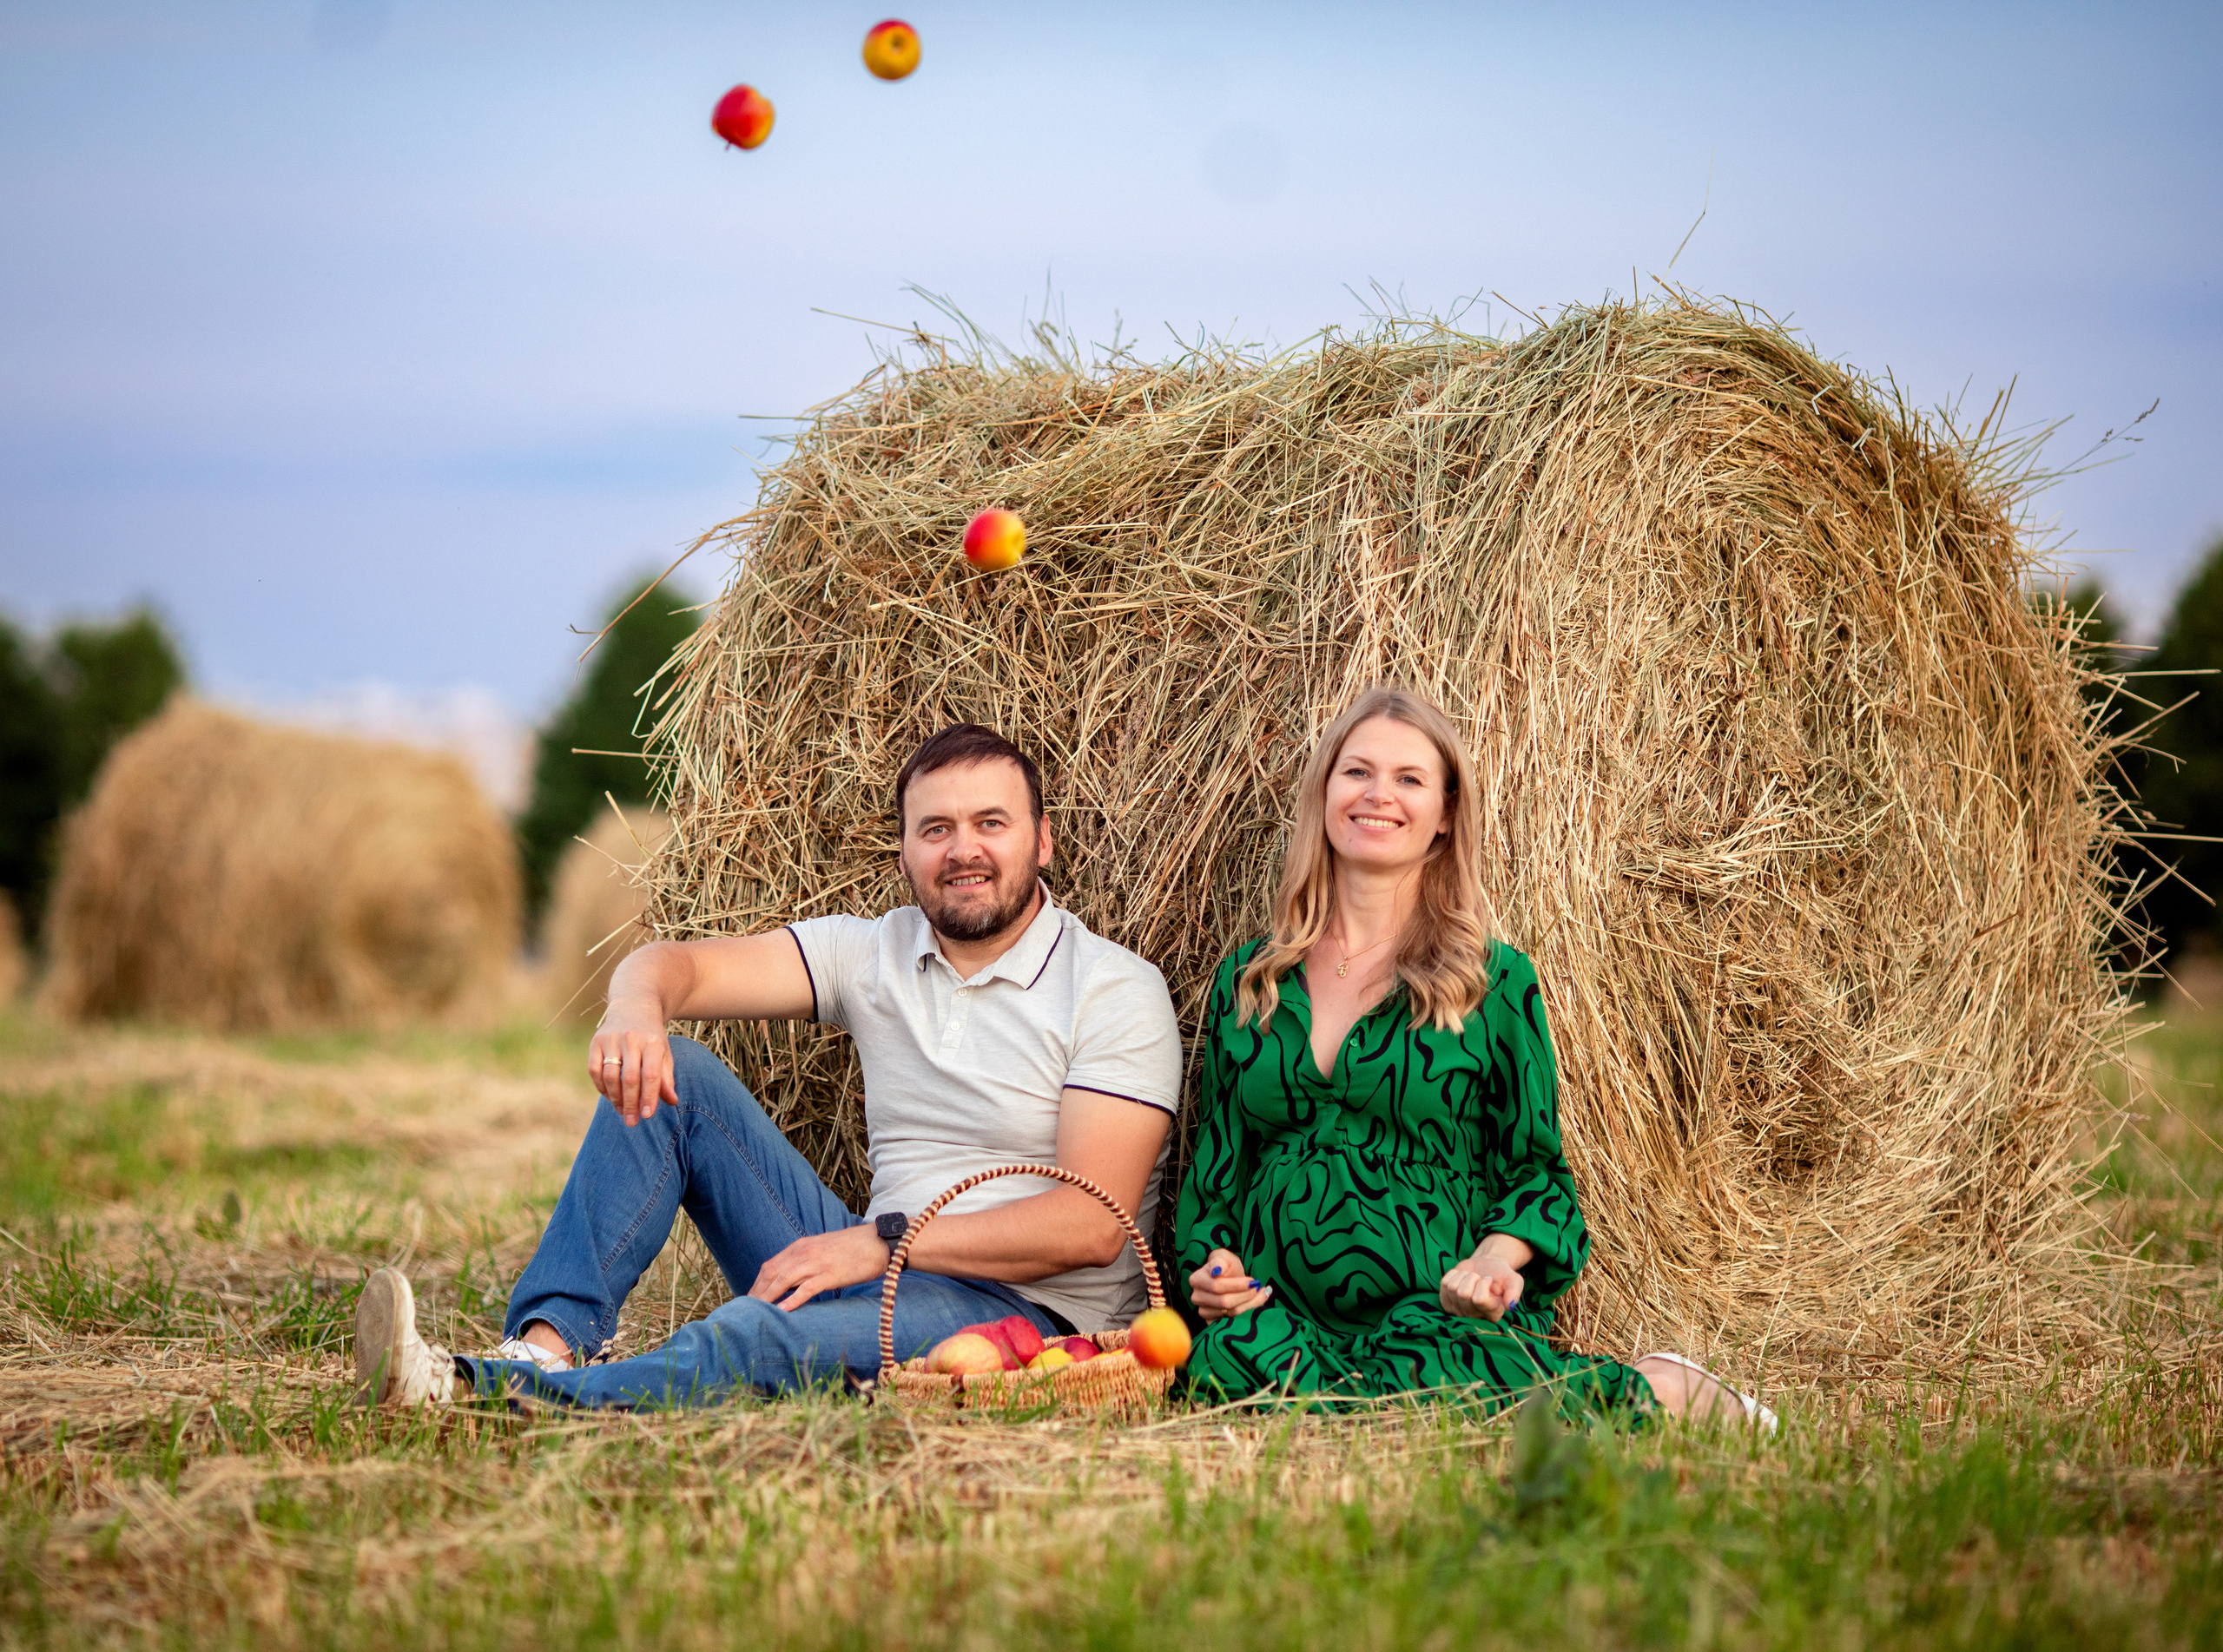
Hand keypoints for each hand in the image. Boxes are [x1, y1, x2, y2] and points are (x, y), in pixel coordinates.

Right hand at [589, 1017, 678, 1125]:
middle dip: (630, 1103)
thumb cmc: (652, 1037)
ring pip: (610, 1076)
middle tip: (632, 1122)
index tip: (647, 1116)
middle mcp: (631, 1039)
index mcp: (653, 1042)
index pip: (650, 1074)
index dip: (649, 1097)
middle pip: (629, 1078)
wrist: (634, 1007)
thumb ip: (666, 1077)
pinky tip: (609, 1097)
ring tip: (621, 1111)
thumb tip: (672, 1101)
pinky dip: (601, 1087)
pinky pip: (594, 1070)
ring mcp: (612, 1039)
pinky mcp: (596, 1041)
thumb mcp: (664, 1053)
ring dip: (615, 1098)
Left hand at [747, 1225, 889, 1311]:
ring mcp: (817, 1262)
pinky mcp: (831, 1274)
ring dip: (767, 1297)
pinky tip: (782, 1310)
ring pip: (784, 1279)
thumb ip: (806, 1261)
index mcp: (801, 1246)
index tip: (748, 1299)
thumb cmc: (853, 1249)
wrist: (879, 1242)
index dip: (757, 1284)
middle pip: (772, 1273)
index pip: (770, 1266)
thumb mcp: (823, 1250)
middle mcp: (804, 1252)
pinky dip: (792, 1299)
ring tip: (755, 1312)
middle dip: (756, 1293)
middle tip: (744, 1311)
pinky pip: (807, 1288)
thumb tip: (791, 1279)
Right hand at [1188, 1248, 1272, 1321]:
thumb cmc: (1225, 1265)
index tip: (1253, 1281)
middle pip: (1224, 1302)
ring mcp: (1203, 1311)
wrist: (1227, 1278)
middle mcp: (1197, 1297)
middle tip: (1258, 1287)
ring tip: (1261, 1293)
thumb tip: (1217, 1270)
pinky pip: (1232, 1321)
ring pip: (1230, 1312)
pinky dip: (1248, 1312)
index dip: (1237, 1285)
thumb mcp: (1223, 1257)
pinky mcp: (1212, 1321)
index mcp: (1196, 1279)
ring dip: (1249, 1303)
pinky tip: (1256, 1302)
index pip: (1217, 1286)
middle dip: (1245, 1295)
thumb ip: (1220, 1261)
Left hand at [1440, 1248, 1523, 1320]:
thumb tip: (1509, 1306)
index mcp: (1493, 1315)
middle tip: (1479, 1278)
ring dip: (1464, 1276)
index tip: (1490, 1280)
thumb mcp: (1514, 1280)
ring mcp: (1459, 1311)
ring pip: (1453, 1288)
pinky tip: (1463, 1278)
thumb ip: (1514, 1292)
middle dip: (1472, 1278)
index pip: (1479, 1299)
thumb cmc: (1501, 1275)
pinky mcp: (1447, 1302)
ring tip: (1472, 1278)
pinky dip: (1454, 1275)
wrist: (1487, 1267)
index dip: (1483, 1283)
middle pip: (1463, 1294)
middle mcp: (1475, 1318)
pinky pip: (1444, 1284)